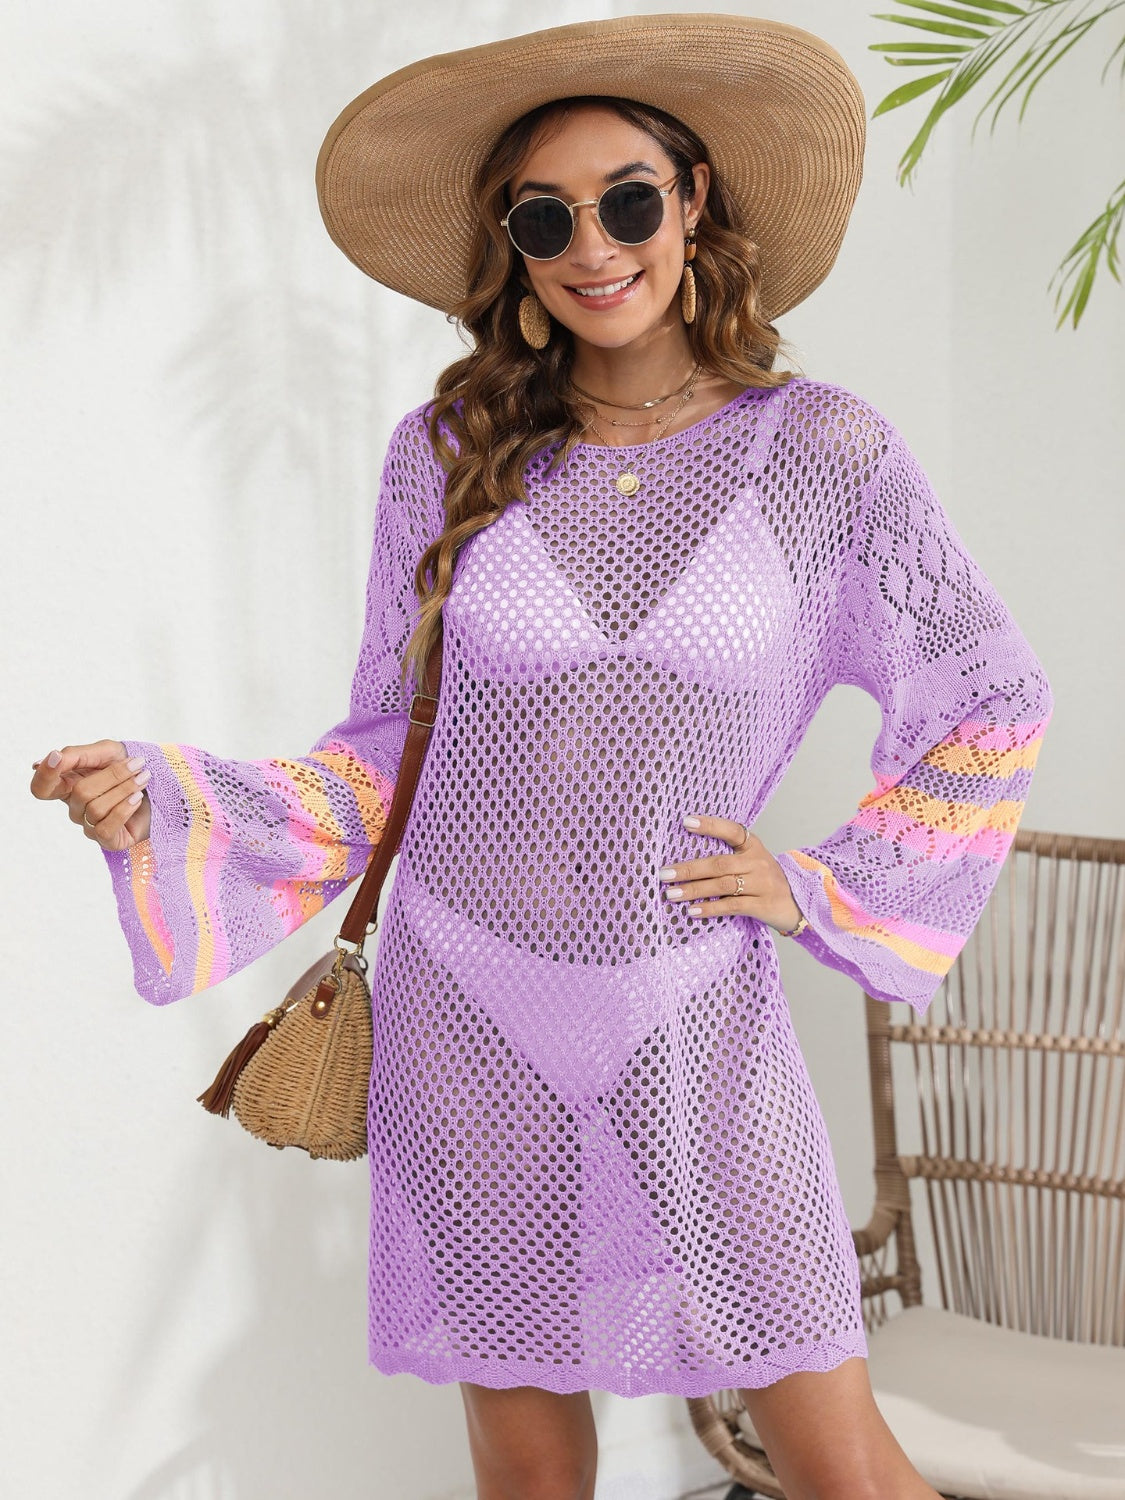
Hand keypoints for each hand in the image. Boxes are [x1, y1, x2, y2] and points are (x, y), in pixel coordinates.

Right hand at [30, 739, 152, 849]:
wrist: (165, 784)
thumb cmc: (131, 768)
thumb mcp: (106, 752)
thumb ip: (77, 754)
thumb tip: (46, 760)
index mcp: (69, 785)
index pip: (41, 788)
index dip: (44, 774)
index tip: (58, 757)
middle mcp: (75, 807)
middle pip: (80, 793)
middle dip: (114, 775)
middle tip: (138, 764)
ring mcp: (90, 825)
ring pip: (95, 808)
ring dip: (125, 789)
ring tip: (144, 779)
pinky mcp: (108, 841)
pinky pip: (106, 828)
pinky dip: (125, 809)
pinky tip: (138, 799)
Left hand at [659, 813, 803, 931]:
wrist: (799, 903)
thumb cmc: (765, 880)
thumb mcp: (752, 861)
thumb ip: (728, 856)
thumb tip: (685, 861)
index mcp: (754, 846)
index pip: (732, 830)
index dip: (710, 825)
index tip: (686, 822)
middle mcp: (758, 862)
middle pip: (718, 863)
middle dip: (688, 869)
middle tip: (664, 873)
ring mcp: (762, 884)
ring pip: (722, 885)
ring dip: (693, 890)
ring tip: (671, 894)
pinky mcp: (762, 905)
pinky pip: (731, 906)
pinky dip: (710, 908)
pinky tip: (692, 910)